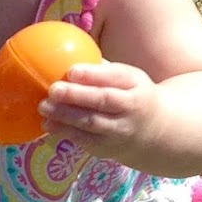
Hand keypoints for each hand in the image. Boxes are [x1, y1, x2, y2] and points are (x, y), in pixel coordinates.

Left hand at [39, 62, 163, 163]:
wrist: (158, 130)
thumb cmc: (133, 95)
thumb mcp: (128, 78)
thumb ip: (103, 69)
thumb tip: (68, 54)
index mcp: (135, 84)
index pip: (116, 77)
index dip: (93, 75)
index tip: (71, 70)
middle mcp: (130, 107)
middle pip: (103, 101)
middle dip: (76, 95)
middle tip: (53, 89)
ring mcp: (120, 130)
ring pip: (92, 123)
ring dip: (66, 115)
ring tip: (44, 107)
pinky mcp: (109, 147)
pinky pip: (86, 140)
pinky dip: (66, 132)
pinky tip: (49, 124)